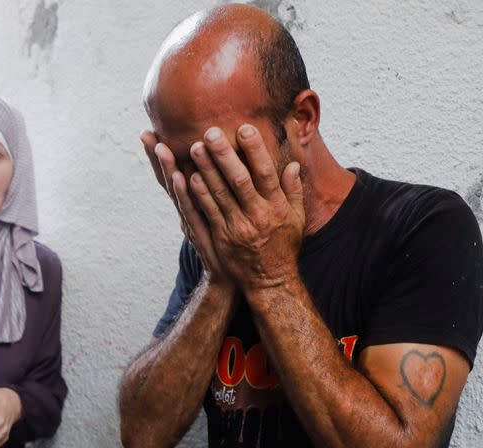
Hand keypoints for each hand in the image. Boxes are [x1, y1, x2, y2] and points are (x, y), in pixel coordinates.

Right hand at [141, 130, 233, 288]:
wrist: (230, 277)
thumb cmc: (230, 243)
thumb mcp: (224, 211)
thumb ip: (224, 187)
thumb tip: (220, 162)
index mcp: (193, 201)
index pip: (175, 173)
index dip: (163, 155)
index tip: (150, 131)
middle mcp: (187, 209)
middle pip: (169, 178)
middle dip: (158, 157)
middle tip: (146, 134)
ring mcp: (191, 220)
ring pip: (177, 191)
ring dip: (168, 170)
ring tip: (160, 147)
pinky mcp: (200, 232)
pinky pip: (191, 210)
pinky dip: (184, 194)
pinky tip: (181, 177)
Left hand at [188, 124, 304, 291]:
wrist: (270, 282)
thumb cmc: (284, 246)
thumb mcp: (297, 219)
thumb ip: (293, 191)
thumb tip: (294, 165)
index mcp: (276, 208)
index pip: (265, 174)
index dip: (255, 151)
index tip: (244, 128)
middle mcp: (257, 217)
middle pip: (238, 181)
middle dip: (224, 156)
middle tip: (210, 132)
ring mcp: (237, 229)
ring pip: (218, 195)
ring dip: (205, 170)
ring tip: (193, 147)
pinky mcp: (220, 239)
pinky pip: (205, 213)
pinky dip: (195, 195)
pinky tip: (186, 177)